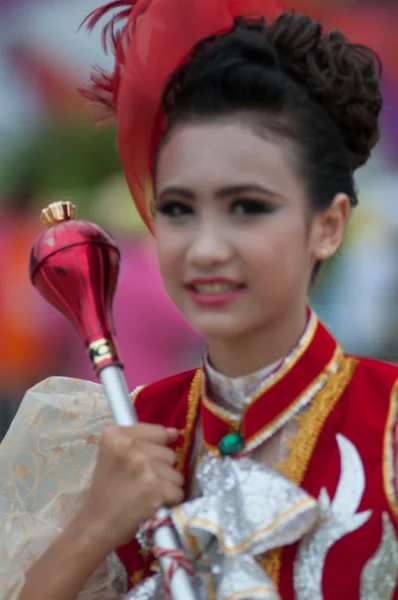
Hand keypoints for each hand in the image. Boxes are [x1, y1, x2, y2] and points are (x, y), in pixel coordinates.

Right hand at [74, 424, 183, 550]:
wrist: (96, 525)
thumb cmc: (106, 491)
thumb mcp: (114, 456)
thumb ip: (142, 440)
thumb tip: (175, 432)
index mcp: (115, 435)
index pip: (158, 432)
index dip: (156, 449)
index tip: (146, 461)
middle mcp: (129, 446)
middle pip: (168, 453)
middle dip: (160, 469)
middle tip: (139, 482)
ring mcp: (143, 466)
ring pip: (176, 473)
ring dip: (166, 486)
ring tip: (145, 494)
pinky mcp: (155, 488)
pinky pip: (177, 491)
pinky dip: (169, 501)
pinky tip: (151, 504)